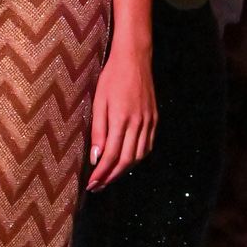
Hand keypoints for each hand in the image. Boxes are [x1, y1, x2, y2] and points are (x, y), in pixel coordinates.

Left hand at [89, 37, 156, 190]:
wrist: (135, 59)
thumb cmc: (112, 77)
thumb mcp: (99, 101)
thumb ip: (98, 130)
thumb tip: (95, 157)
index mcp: (121, 119)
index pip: (111, 155)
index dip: (101, 173)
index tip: (92, 184)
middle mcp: (138, 123)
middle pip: (126, 160)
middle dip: (111, 176)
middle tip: (98, 187)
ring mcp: (149, 122)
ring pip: (139, 156)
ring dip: (124, 170)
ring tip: (109, 177)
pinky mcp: (154, 119)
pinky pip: (147, 145)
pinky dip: (136, 158)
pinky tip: (126, 161)